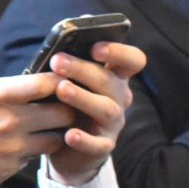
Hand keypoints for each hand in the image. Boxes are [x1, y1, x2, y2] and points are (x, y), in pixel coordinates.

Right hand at [0, 66, 74, 187]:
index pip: (46, 83)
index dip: (58, 81)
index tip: (55, 82)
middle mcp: (11, 120)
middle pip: (62, 112)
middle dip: (64, 108)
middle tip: (57, 108)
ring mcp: (14, 146)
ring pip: (56, 138)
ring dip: (53, 133)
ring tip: (43, 129)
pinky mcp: (11, 167)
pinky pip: (34, 157)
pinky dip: (31, 152)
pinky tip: (19, 147)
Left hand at [43, 41, 144, 184]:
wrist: (62, 146)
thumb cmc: (63, 103)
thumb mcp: (66, 81)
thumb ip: (67, 64)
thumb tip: (60, 40)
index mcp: (113, 78)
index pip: (131, 60)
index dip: (118, 52)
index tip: (95, 47)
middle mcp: (118, 98)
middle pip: (109, 81)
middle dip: (83, 69)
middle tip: (57, 61)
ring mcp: (112, 124)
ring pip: (106, 109)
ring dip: (83, 98)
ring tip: (61, 89)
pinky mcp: (102, 147)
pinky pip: (97, 144)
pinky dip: (84, 140)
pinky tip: (69, 134)